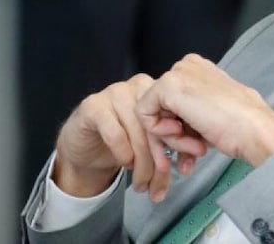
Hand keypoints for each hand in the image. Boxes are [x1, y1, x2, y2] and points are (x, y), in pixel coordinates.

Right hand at [52, 74, 203, 199]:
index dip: (181, 144)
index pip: (174, 117)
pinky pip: (114, 131)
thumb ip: (170, 147)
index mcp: (157, 91)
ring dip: (142, 163)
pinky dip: (123, 152)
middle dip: (161, 160)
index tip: (186, 168)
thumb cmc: (122, 144)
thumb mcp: (152, 145)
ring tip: (142, 184)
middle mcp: (138, 86)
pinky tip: (125, 164)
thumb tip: (188, 164)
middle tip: (159, 186)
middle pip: (157, 125)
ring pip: (137, 131)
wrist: (85, 147)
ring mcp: (114, 92)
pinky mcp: (93, 105)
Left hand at [135, 54, 273, 193]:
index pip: (172, 102)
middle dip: (175, 136)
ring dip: (174, 139)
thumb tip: (175, 126)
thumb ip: (190, 114)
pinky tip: (186, 138)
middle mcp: (186, 66)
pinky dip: (162, 134)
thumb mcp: (210, 114)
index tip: (197, 144)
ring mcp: (177, 74)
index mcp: (198, 69)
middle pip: (161, 107)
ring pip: (154, 112)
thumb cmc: (242, 126)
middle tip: (194, 152)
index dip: (181, 129)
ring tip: (196, 149)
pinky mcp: (167, 86)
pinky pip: (145, 114)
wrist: (254, 130)